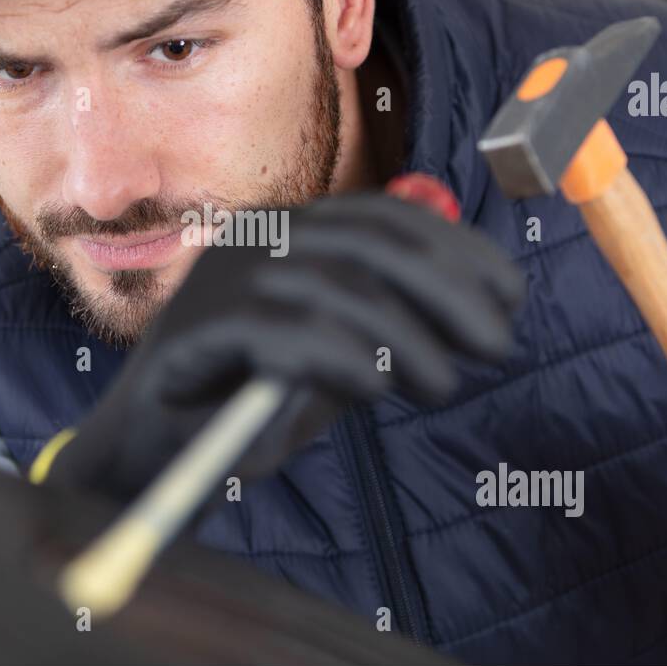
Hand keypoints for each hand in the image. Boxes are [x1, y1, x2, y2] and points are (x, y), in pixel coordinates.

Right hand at [41, 191, 524, 503]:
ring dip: (405, 336)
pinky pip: (281, 330)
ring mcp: (221, 278)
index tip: (512, 294)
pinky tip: (375, 385)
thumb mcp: (337, 350)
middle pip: (369, 242)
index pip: (385, 217)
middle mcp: (255, 237)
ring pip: (334, 284)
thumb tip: (485, 306)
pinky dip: (338, 355)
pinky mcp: (194, 330)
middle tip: (496, 346)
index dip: (457, 249)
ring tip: (442, 385)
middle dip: (447, 290)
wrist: (154, 448)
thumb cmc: (249, 395)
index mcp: (289, 229)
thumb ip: (392, 323)